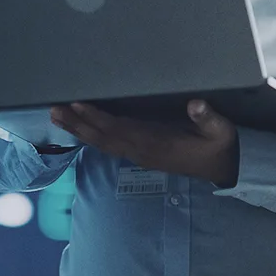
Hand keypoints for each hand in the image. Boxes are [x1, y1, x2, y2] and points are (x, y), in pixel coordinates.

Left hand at [49, 100, 238, 187]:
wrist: (222, 170)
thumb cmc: (218, 146)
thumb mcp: (221, 132)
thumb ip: (209, 118)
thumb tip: (197, 105)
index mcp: (155, 143)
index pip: (119, 129)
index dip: (97, 117)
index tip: (78, 104)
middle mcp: (141, 150)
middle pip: (102, 137)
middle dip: (77, 123)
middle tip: (54, 110)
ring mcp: (137, 154)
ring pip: (101, 143)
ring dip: (78, 130)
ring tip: (56, 117)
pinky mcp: (138, 154)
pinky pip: (108, 145)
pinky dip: (89, 136)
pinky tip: (77, 128)